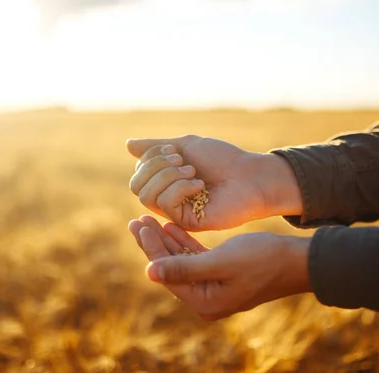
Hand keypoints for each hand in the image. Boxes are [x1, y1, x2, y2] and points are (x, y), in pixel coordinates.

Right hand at [126, 135, 301, 230]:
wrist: (251, 175)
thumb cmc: (223, 159)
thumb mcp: (186, 145)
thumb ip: (157, 148)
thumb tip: (128, 145)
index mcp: (166, 182)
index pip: (138, 174)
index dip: (150, 159)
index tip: (174, 149)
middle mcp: (168, 199)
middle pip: (136, 186)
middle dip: (156, 167)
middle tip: (182, 160)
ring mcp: (177, 212)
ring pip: (147, 196)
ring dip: (168, 176)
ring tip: (193, 172)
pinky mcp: (187, 223)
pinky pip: (165, 205)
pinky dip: (179, 188)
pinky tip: (199, 185)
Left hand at [128, 215, 311, 320]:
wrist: (297, 261)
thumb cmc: (263, 259)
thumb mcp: (222, 262)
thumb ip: (185, 267)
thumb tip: (148, 273)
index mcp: (205, 302)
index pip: (168, 274)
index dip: (151, 249)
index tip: (138, 225)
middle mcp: (207, 299)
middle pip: (171, 267)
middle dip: (154, 243)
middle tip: (136, 220)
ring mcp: (215, 287)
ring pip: (182, 260)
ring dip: (166, 241)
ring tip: (147, 220)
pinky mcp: (223, 274)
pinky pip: (196, 258)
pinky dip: (184, 243)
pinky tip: (171, 227)